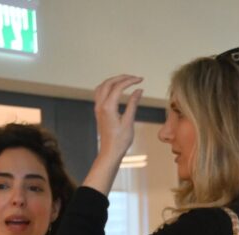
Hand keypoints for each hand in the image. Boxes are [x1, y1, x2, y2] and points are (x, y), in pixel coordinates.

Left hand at [83, 75, 142, 193]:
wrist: (110, 151)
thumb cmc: (121, 140)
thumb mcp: (129, 121)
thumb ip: (133, 104)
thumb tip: (139, 90)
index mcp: (108, 107)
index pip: (118, 87)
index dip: (130, 81)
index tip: (141, 80)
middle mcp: (100, 105)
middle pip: (109, 83)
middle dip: (122, 78)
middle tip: (135, 78)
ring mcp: (98, 107)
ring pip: (103, 86)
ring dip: (114, 81)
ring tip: (126, 81)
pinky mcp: (98, 110)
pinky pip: (100, 92)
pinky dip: (108, 87)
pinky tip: (116, 89)